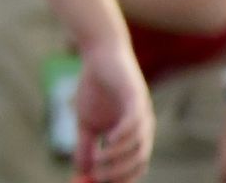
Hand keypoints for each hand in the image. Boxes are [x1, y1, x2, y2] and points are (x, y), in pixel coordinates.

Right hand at [70, 39, 151, 181]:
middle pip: (138, 160)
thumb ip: (86, 147)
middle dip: (119, 173)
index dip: (118, 178)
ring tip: (97, 162)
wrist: (99, 55)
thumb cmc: (95, 88)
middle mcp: (144, 128)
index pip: (133, 165)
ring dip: (118, 159)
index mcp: (134, 136)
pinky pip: (135, 122)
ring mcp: (142, 113)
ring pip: (138, 145)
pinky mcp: (137, 97)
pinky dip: (124, 135)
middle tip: (99, 179)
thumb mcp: (86, 123)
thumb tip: (82, 172)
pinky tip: (109, 140)